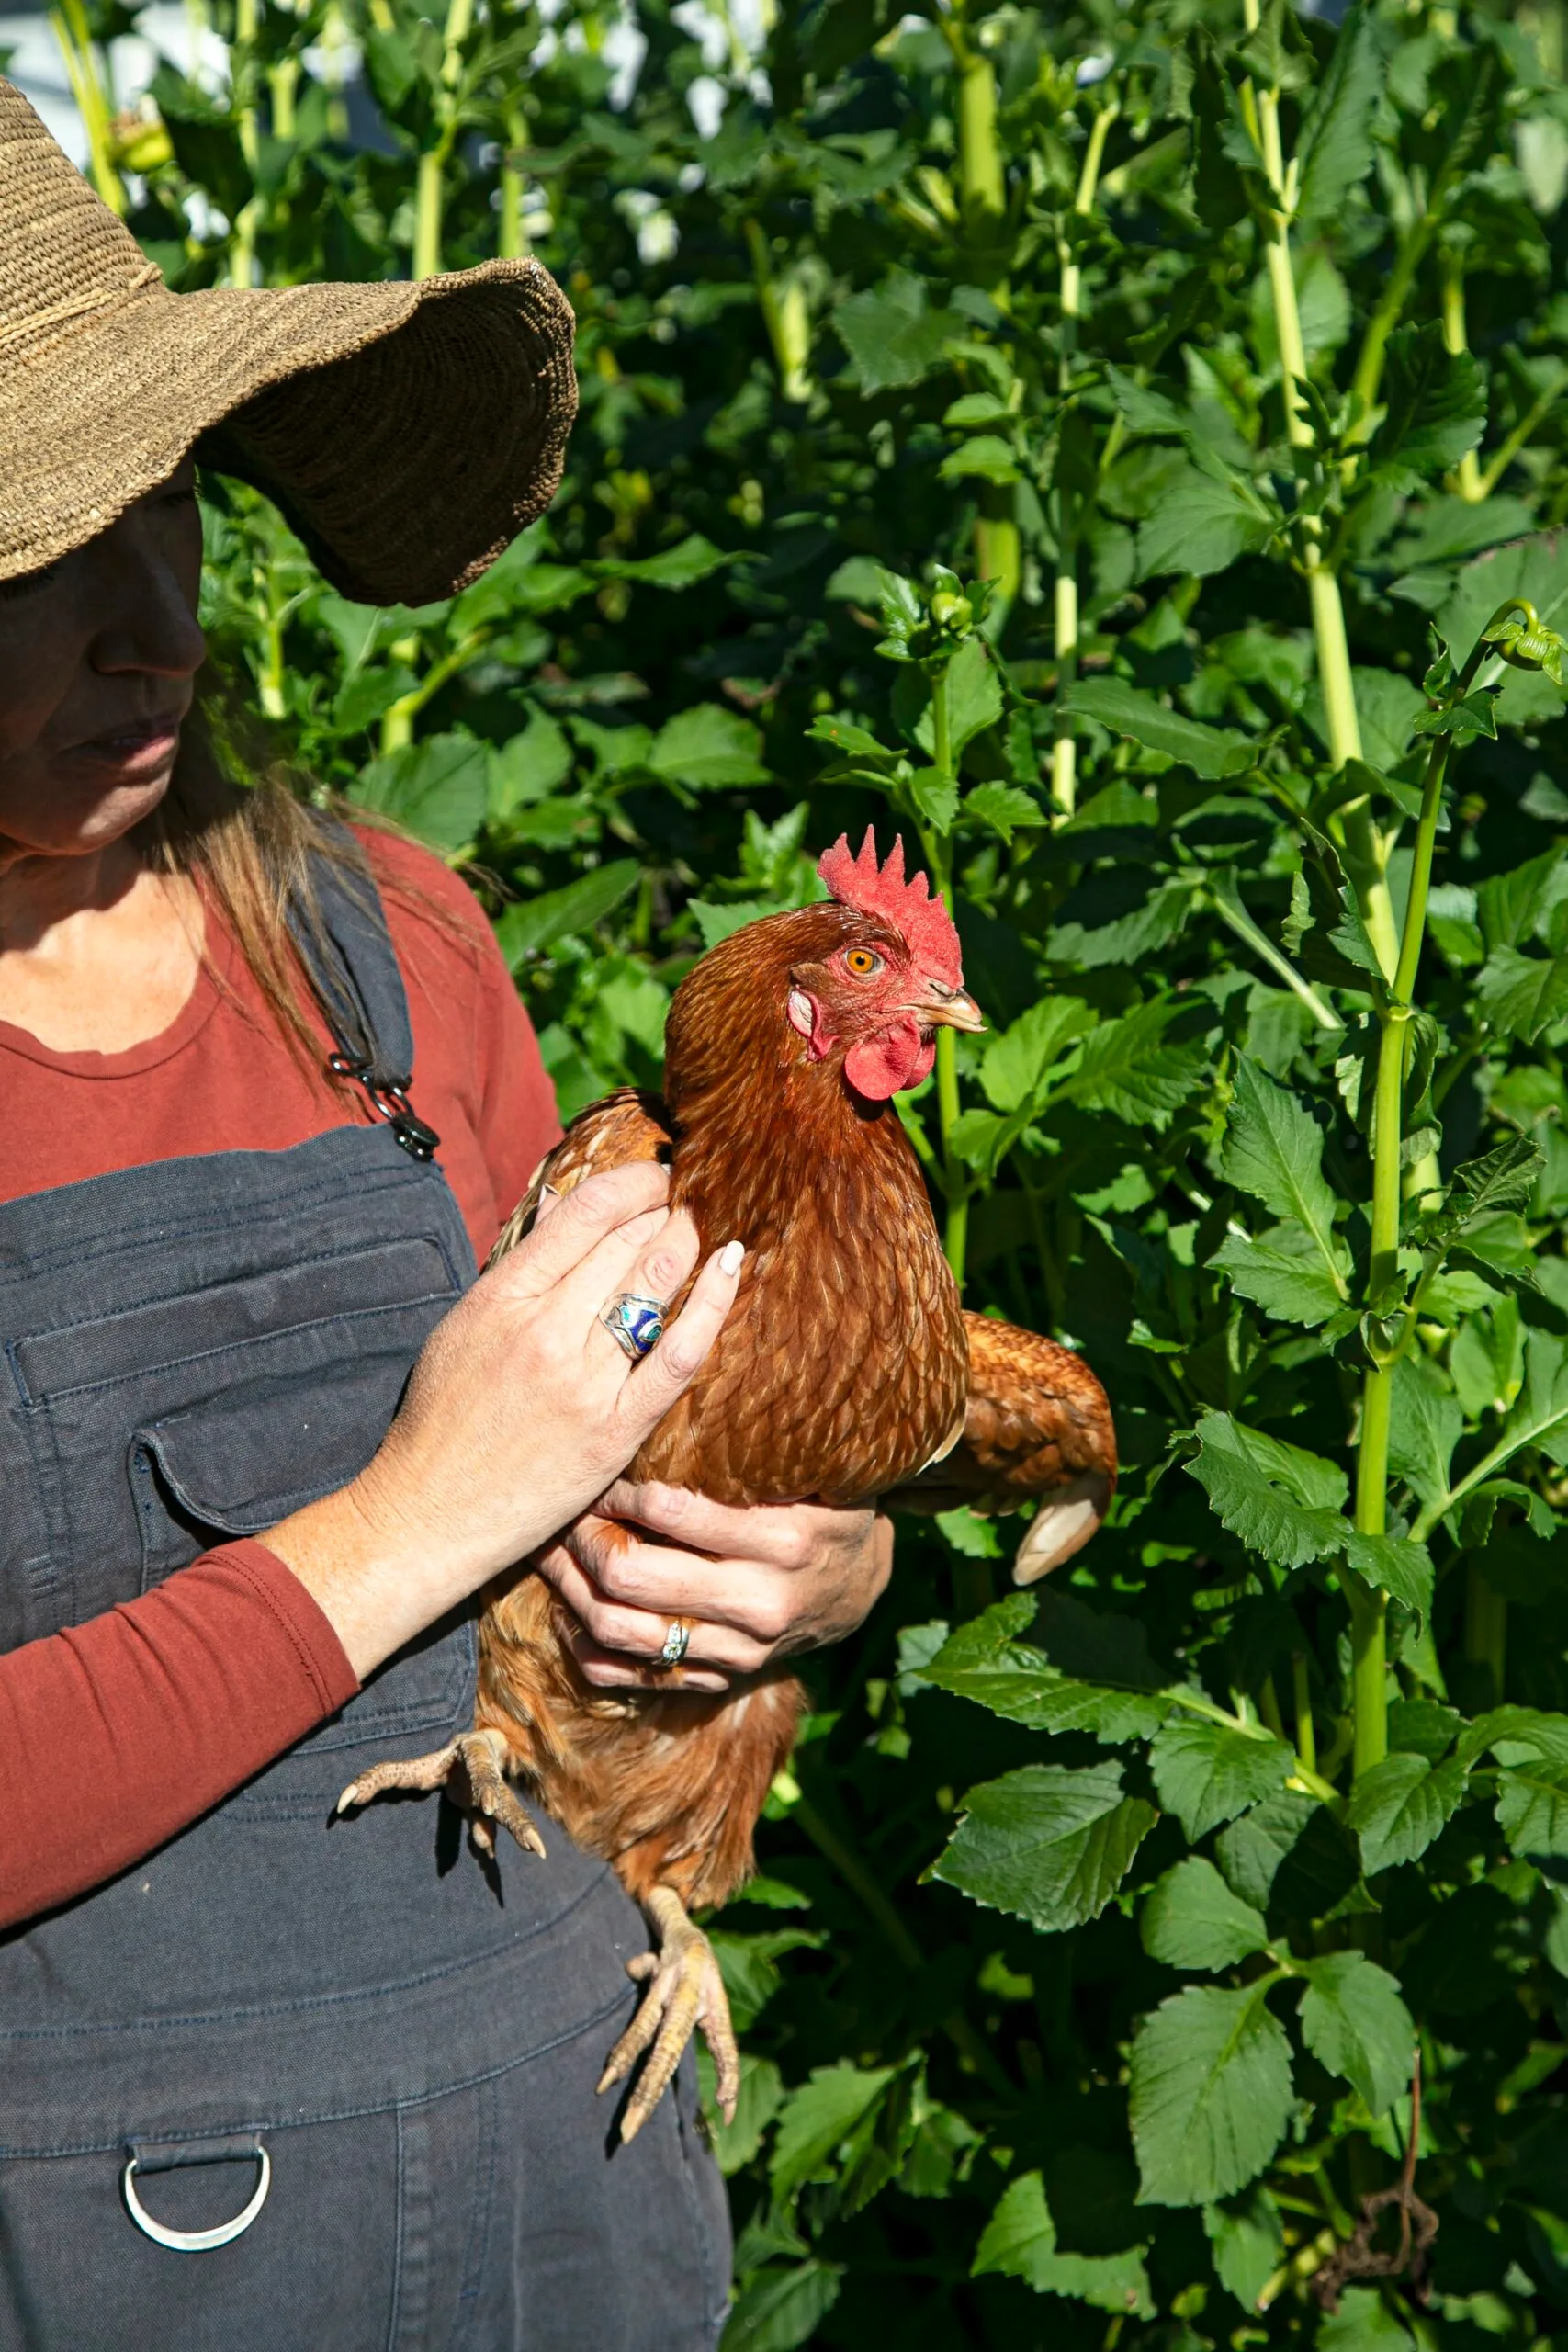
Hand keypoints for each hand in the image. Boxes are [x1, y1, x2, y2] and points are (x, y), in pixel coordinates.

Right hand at [267, 1163, 742, 1676]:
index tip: (655, 1174)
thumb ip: (518, 1271)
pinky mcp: (616, 1428)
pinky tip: (732, 1265)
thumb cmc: (440, 1419)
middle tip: (686, 1198)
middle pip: (628, 1240)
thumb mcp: (463, 1326)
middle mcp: (546, 1330)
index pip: (586, 1211)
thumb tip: (565, 1208)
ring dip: (688, 1241)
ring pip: (656, 1283)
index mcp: (502, 1296)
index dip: (633, 1181)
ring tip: (701, 1226)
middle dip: (665, 1207)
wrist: (429, 1513)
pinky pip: (679, 1354)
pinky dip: (712, 1303)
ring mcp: (584, 1380)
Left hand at [534, 1481, 894, 1692]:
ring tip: (554, 1550)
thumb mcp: (812, 1472)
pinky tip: (569, 1611)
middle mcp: (760, 1601)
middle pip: (632, 1575)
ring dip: (572, 1588)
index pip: (671, 1511)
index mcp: (783, 1539)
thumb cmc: (823, 1509)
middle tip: (570, 1505)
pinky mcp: (719, 1678)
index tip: (603, 1464)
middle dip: (585, 1535)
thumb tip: (685, 1379)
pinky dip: (588, 1645)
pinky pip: (631, 1675)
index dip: (619, 1486)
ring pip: (620, 1629)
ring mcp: (737, 1649)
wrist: (860, 1590)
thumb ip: (756, 1448)